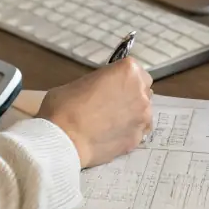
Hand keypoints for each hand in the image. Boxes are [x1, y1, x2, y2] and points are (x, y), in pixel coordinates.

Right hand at [37, 58, 152, 168]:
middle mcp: (141, 92)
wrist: (65, 139)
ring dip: (132, 114)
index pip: (134, 69)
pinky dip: (128, 132)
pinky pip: (137, 131)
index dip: (122, 77)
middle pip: (143, 89)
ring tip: (111, 122)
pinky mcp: (138, 139)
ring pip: (143, 112)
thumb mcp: (80, 83)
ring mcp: (142, 118)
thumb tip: (101, 91)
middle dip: (131, 93)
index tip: (112, 84)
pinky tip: (111, 135)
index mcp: (127, 71)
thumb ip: (99, 83)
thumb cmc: (65, 105)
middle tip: (112, 101)